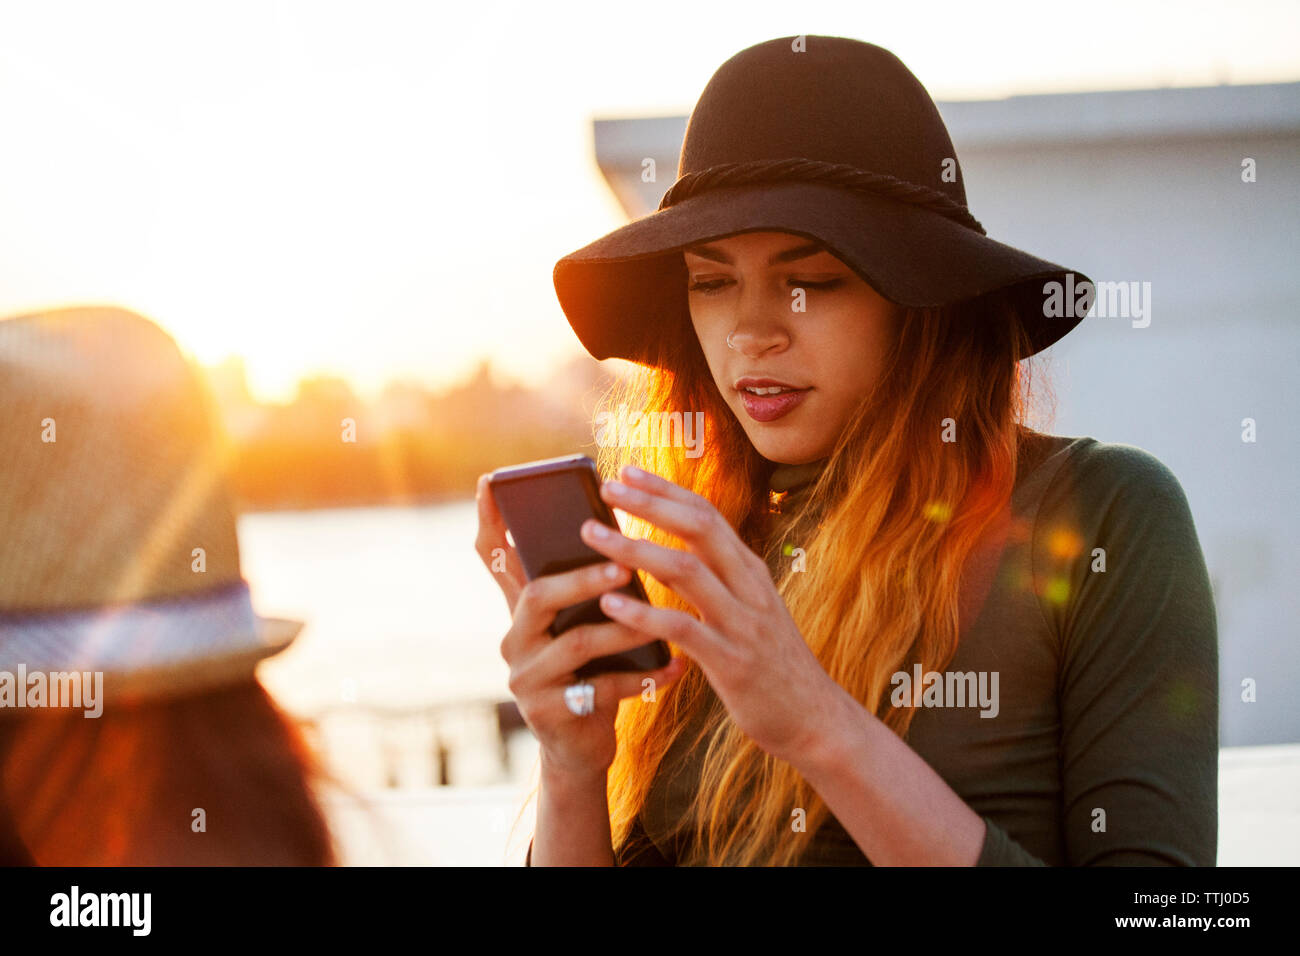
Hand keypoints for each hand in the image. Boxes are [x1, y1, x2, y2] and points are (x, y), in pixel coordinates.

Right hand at [474, 473, 685, 777]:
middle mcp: (515, 638)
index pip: (493, 558)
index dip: (490, 521)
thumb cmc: (590, 671)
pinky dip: (642, 678)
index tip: (490, 482)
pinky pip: (600, 689)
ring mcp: (527, 678)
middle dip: (583, 579)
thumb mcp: (579, 624)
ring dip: (624, 630)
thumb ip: (583, 586)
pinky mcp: (548, 713)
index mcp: (522, 609)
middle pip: (539, 595)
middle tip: (623, 568)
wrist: (580, 747)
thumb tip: (613, 529)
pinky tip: (676, 668)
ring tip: (662, 622)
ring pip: (575, 643)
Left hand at [580, 465, 845, 768]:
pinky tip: (610, 603)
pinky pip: (683, 629)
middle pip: (698, 528)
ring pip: (686, 570)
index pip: (706, 514)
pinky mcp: (733, 662)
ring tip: (594, 537)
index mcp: (750, 571)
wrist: (816, 720)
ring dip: (635, 548)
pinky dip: (644, 613)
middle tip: (606, 486)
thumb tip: (659, 556)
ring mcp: (743, 623)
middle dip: (649, 503)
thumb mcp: (747, 611)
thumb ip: (711, 582)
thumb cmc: (771, 665)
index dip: (666, 489)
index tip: (627, 470)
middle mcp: (749, 587)